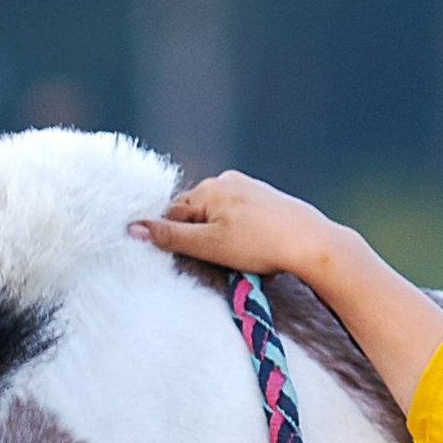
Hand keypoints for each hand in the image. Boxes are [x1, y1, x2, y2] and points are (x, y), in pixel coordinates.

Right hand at [129, 171, 345, 288]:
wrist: (310, 242)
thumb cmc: (259, 244)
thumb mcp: (209, 245)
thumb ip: (170, 237)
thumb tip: (132, 228)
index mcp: (207, 189)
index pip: (173, 215)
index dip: (176, 240)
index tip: (187, 259)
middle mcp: (226, 180)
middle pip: (196, 213)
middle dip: (199, 237)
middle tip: (215, 261)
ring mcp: (248, 187)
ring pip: (219, 215)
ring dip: (220, 236)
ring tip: (238, 256)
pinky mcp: (266, 198)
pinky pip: (240, 216)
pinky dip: (240, 232)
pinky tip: (253, 246)